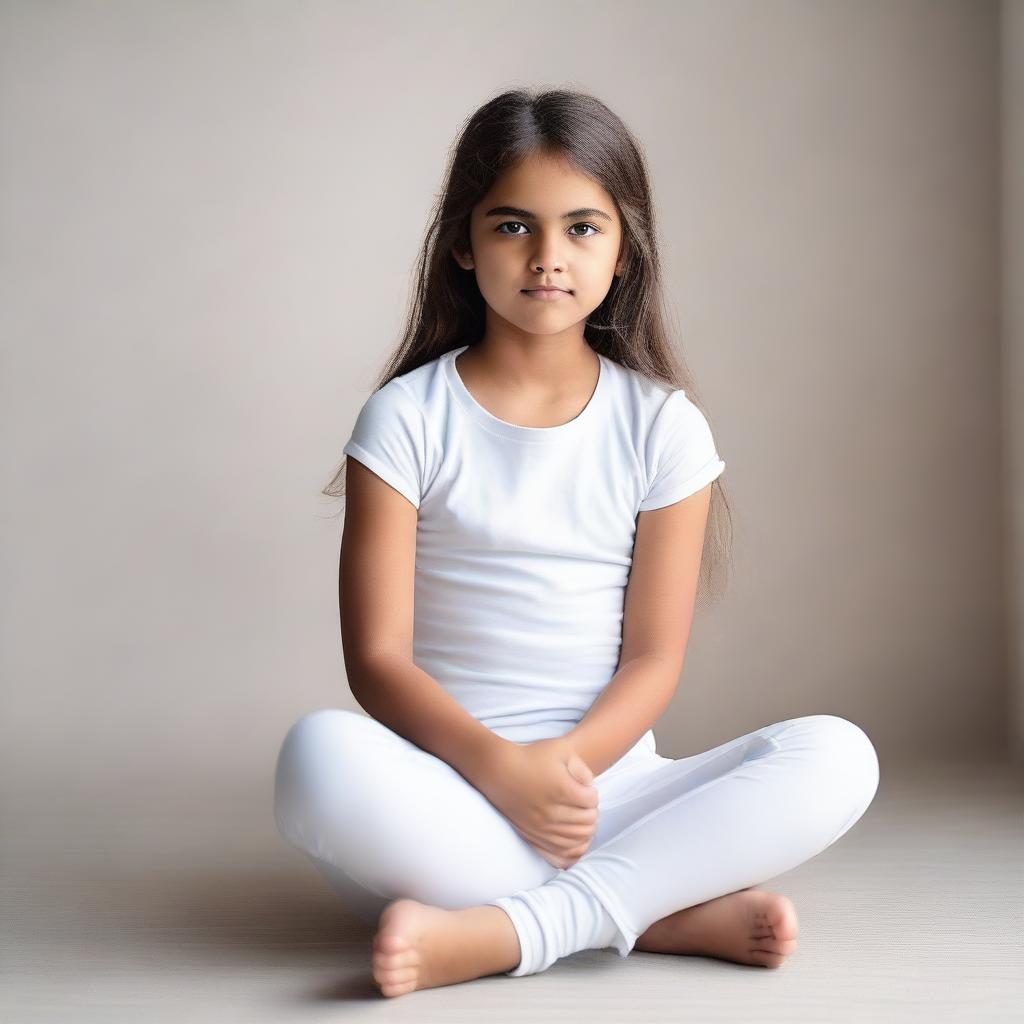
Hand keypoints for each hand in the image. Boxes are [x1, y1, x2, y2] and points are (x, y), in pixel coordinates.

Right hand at [476, 736, 599, 868]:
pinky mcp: (534, 837)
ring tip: (579, 817)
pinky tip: (574, 839)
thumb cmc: (531, 756)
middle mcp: (552, 812)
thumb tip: (590, 788)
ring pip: (578, 840)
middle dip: (591, 812)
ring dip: (585, 829)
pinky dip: (574, 850)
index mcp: (562, 789)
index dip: (592, 793)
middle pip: (588, 822)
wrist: (499, 771)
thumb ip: (582, 767)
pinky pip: (563, 855)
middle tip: (582, 803)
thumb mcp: (561, 749)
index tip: (583, 788)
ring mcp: (542, 828)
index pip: (592, 801)